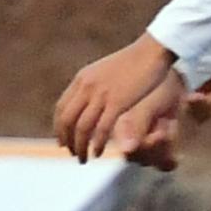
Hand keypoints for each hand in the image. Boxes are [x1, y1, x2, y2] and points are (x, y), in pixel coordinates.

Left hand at [55, 33, 184, 164]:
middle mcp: (87, 87)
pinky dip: (97, 144)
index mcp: (82, 79)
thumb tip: (90, 100)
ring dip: (80, 147)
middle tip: (73, 153)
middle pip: (67, 121)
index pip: (61, 108)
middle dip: (67, 141)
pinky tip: (98, 152)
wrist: (151, 51)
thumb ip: (95, 86)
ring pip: (82, 129)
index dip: (59, 128)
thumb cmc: (134, 61)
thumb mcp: (105, 71)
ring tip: (83, 159)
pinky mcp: (117, 103)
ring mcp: (101, 95)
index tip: (63, 141)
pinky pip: (101, 130)